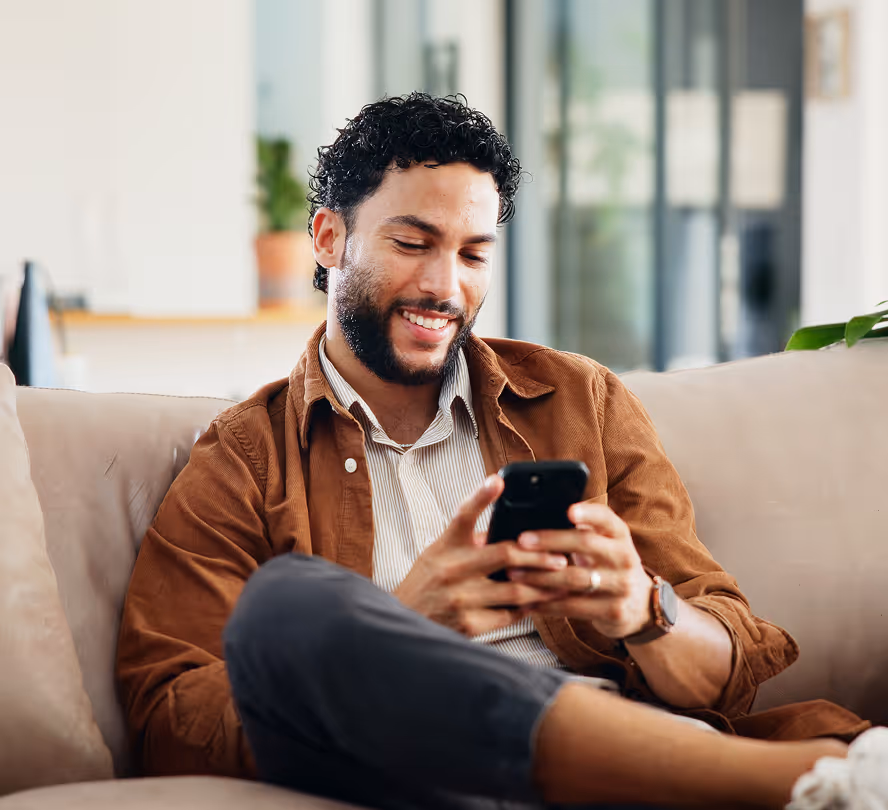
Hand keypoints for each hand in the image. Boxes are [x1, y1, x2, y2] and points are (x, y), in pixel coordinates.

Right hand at [393, 475, 570, 636]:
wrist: (406, 624)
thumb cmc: (427, 583)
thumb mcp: (439, 554)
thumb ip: (469, 541)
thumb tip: (508, 529)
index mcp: (445, 546)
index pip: (462, 515)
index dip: (481, 496)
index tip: (498, 480)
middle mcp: (451, 569)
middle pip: (505, 554)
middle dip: (538, 556)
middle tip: (562, 557)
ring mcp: (460, 598)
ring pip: (515, 589)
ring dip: (543, 586)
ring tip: (563, 582)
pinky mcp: (469, 625)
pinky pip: (509, 615)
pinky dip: (528, 608)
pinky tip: (540, 603)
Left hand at [507, 502, 654, 638]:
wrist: (639, 605)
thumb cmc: (608, 565)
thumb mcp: (604, 543)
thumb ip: (582, 529)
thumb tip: (538, 513)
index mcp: (619, 535)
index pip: (606, 518)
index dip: (589, 513)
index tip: (569, 511)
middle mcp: (624, 557)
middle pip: (586, 544)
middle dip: (550, 542)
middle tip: (521, 542)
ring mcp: (621, 585)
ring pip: (575, 578)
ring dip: (540, 577)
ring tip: (514, 574)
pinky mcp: (613, 612)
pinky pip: (574, 607)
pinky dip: (548, 604)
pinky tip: (528, 602)